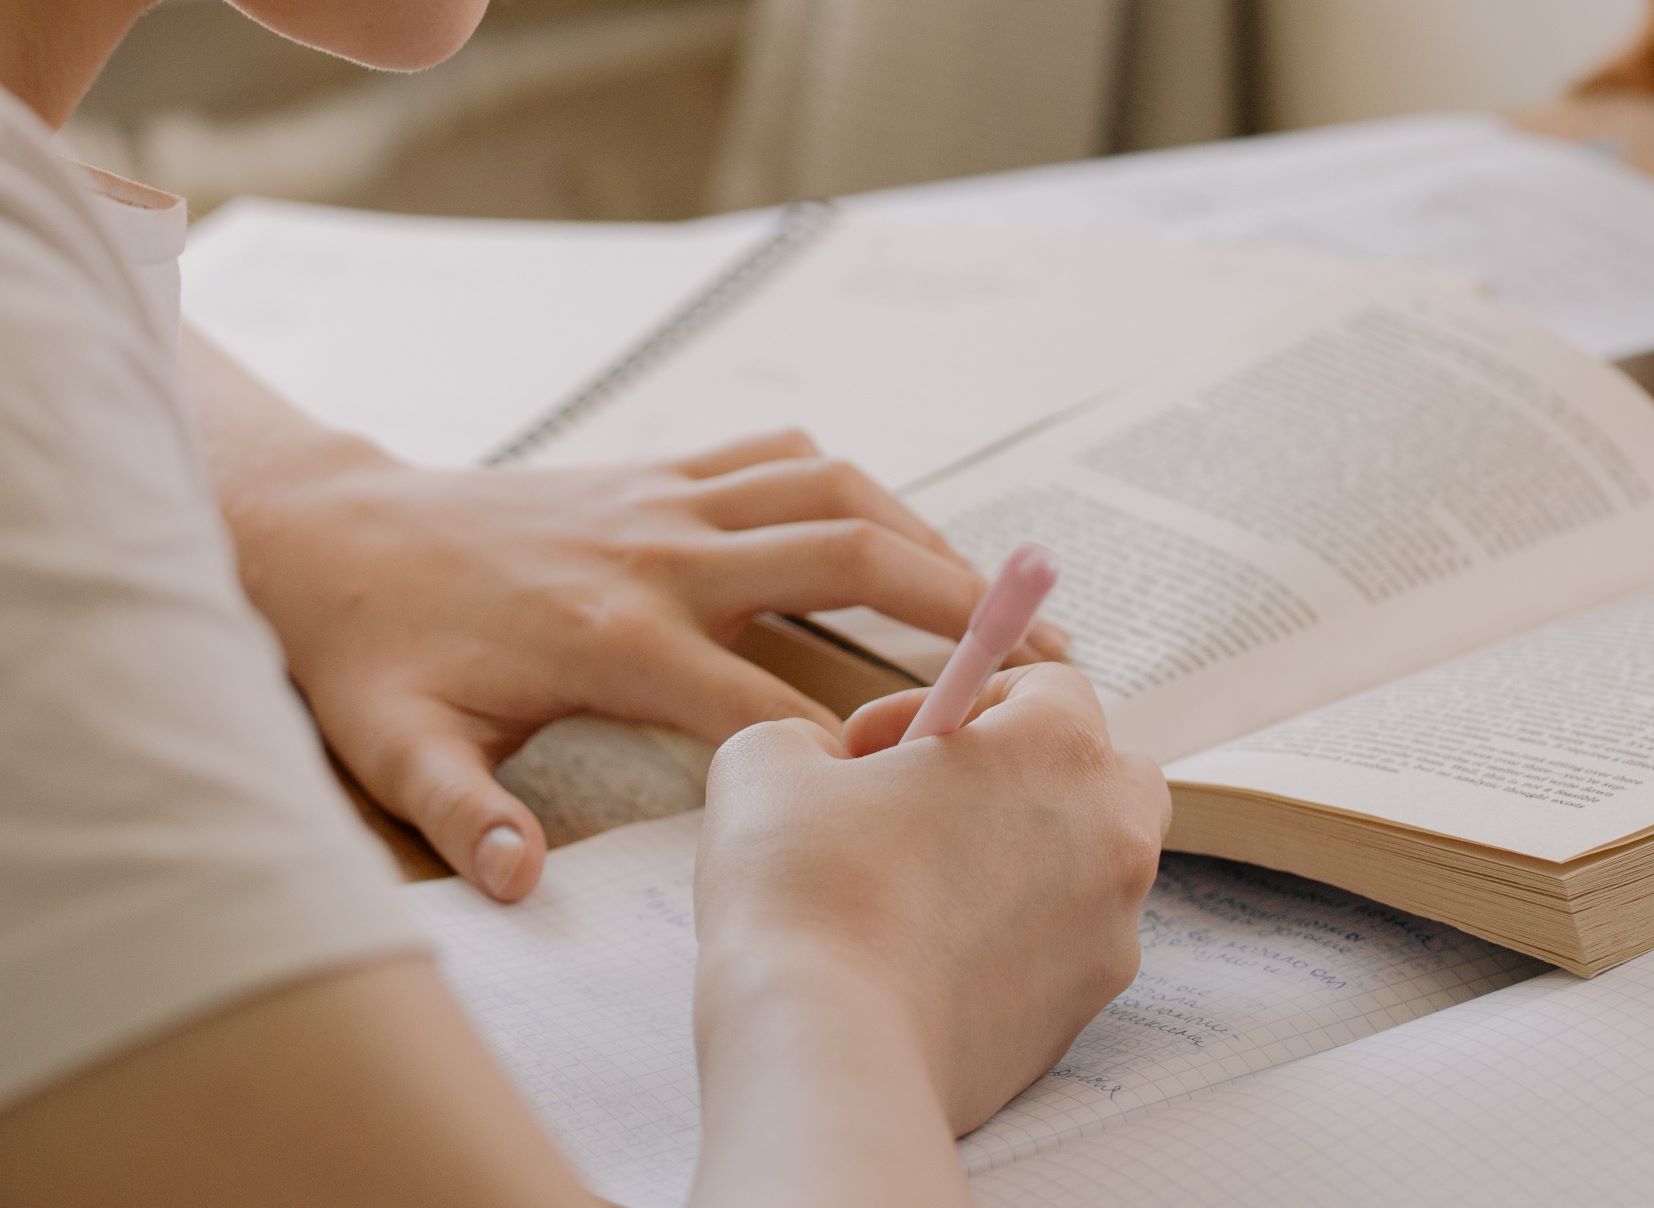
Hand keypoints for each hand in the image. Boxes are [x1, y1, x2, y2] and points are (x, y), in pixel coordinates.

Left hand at [228, 426, 1067, 901]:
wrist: (333, 536)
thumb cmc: (374, 652)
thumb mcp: (398, 749)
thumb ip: (466, 815)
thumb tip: (522, 881)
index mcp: (616, 640)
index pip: (776, 698)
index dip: (867, 737)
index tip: (944, 769)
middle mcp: (662, 556)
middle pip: (845, 560)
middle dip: (955, 606)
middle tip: (1042, 653)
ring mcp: (666, 499)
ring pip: (831, 490)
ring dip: (924, 531)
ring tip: (997, 590)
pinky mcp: (657, 470)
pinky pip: (780, 453)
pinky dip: (849, 483)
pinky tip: (887, 524)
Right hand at [694, 664, 1169, 1135]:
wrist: (828, 1051)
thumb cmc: (805, 892)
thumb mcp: (768, 762)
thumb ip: (808, 737)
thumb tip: (823, 766)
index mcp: (1056, 749)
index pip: (1050, 686)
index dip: (956, 700)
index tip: (880, 749)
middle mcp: (1110, 834)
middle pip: (1101, 769)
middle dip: (1022, 772)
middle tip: (925, 802)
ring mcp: (1108, 931)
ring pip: (1090, 865)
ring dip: (1020, 855)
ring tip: (916, 883)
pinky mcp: (1082, 1013)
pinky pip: (1062, 948)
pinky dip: (1011, 938)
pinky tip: (924, 955)